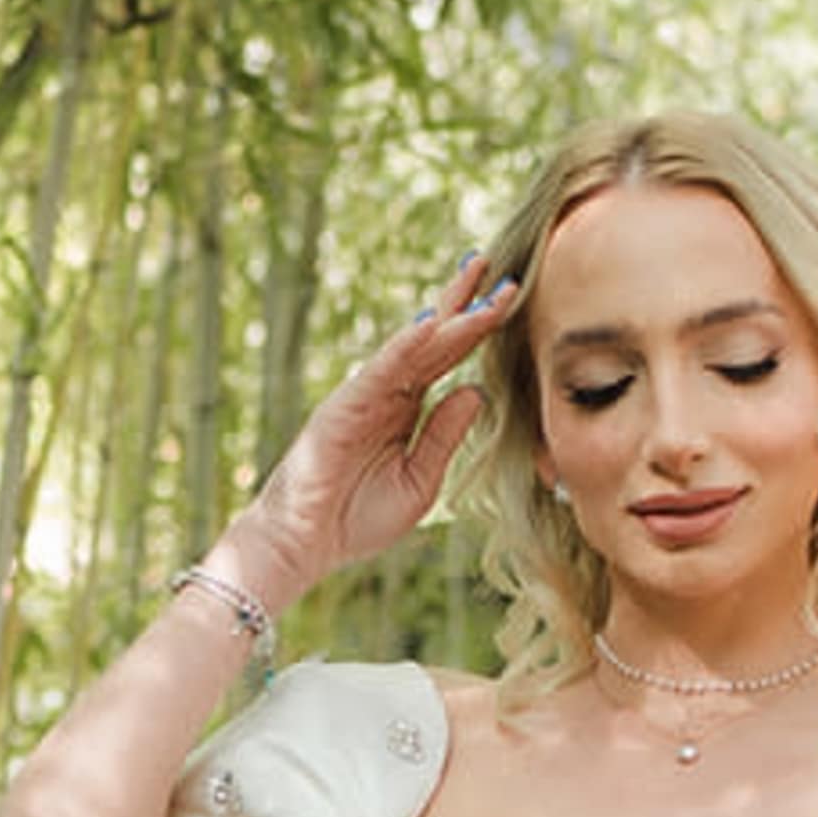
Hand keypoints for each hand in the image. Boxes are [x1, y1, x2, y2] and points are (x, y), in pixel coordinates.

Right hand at [228, 251, 520, 598]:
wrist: (306, 545)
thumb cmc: (357, 518)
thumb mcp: (420, 480)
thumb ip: (445, 435)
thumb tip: (476, 390)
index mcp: (409, 409)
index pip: (449, 360)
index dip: (478, 330)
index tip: (511, 300)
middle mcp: (390, 393)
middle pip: (435, 340)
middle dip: (468, 305)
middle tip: (504, 271)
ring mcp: (367, 395)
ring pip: (414, 346)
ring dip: (447, 315)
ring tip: (479, 281)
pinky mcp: (345, 405)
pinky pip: (382, 370)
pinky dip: (405, 346)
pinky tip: (432, 323)